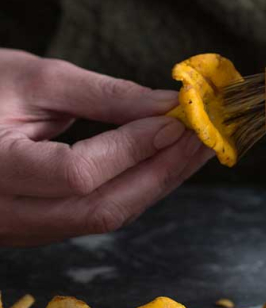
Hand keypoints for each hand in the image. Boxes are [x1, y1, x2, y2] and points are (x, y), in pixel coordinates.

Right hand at [0, 50, 212, 245]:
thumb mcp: (35, 79)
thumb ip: (105, 96)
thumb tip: (168, 106)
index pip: (77, 174)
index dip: (133, 148)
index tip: (176, 119)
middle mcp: (3, 214)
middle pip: (101, 208)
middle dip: (162, 172)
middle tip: (205, 137)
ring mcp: (20, 228)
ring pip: (105, 217)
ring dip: (158, 182)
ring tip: (197, 148)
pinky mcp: (37, 227)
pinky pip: (97, 213)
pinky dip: (137, 187)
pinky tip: (166, 161)